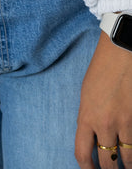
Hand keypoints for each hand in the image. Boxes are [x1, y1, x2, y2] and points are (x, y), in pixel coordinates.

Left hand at [76, 33, 131, 166]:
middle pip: (108, 162)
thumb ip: (89, 118)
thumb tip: (93, 138)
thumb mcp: (87, 95)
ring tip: (127, 164)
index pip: (82, 154)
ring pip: (128, 158)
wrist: (121, 53)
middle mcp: (104, 124)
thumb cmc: (101, 70)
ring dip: (128, 164)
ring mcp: (124, 123)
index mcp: (86, 116)